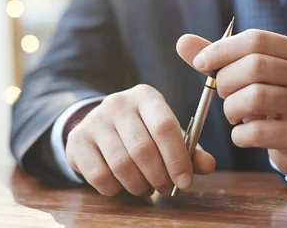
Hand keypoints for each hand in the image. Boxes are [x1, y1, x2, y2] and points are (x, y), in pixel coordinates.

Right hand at [65, 84, 215, 195]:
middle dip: (159, 177)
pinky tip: (122, 184)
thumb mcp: (165, 134)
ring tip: (146, 187)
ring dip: (139, 186)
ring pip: (122, 166)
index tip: (185, 182)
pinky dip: (116, 189)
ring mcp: (95, 121)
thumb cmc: (141, 132)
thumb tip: (208, 165)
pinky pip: (100, 176)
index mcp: (146, 97)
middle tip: (165, 189)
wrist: (98, 127)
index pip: (165, 126)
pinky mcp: (78, 141)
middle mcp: (118, 103)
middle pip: (143, 149)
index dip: (177, 158)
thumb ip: (189, 149)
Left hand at [176, 29, 286, 176]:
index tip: (200, 62)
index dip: (221, 49)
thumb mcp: (250, 74)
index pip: (255, 39)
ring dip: (231, 107)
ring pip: (256, 97)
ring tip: (232, 112)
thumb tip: (182, 41)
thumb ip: (219, 57)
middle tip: (222, 93)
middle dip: (226, 80)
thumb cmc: (272, 98)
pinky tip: (242, 133)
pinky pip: (258, 132)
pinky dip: (239, 134)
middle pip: (255, 66)